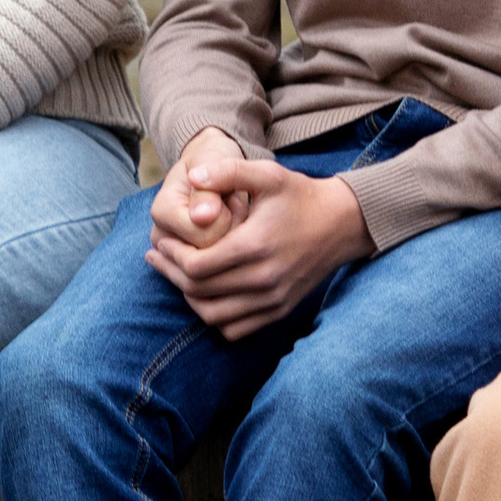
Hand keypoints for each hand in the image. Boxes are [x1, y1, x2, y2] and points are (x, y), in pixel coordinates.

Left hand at [146, 157, 371, 340]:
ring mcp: (273, 300)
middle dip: (171, 274)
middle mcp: (263, 280)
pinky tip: (205, 294)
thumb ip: (227, 172)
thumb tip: (192, 176)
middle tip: (157, 256)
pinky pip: (235, 329)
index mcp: (255, 247)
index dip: (172, 256)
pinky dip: (214, 317)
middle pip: (199, 292)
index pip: (197, 267)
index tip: (162, 241)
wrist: (342, 224)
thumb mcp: (267, 174)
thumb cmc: (300, 196)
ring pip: (213, 316)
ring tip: (176, 275)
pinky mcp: (279, 311)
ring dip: (188, 297)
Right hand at [150, 127, 252, 254]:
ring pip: (217, 261)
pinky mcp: (185, 263)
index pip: (206, 234)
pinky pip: (219, 266)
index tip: (224, 193)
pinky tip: (224, 228)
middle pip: (211, 252)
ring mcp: (170, 253)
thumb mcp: (212, 161)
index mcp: (162, 211)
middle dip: (231, 227)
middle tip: (227, 203)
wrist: (206, 169)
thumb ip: (208, 188)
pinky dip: (230, 246)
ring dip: (232, 235)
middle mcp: (161, 237)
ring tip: (225, 213)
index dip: (227, 215)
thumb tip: (203, 217)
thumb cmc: (211, 161)